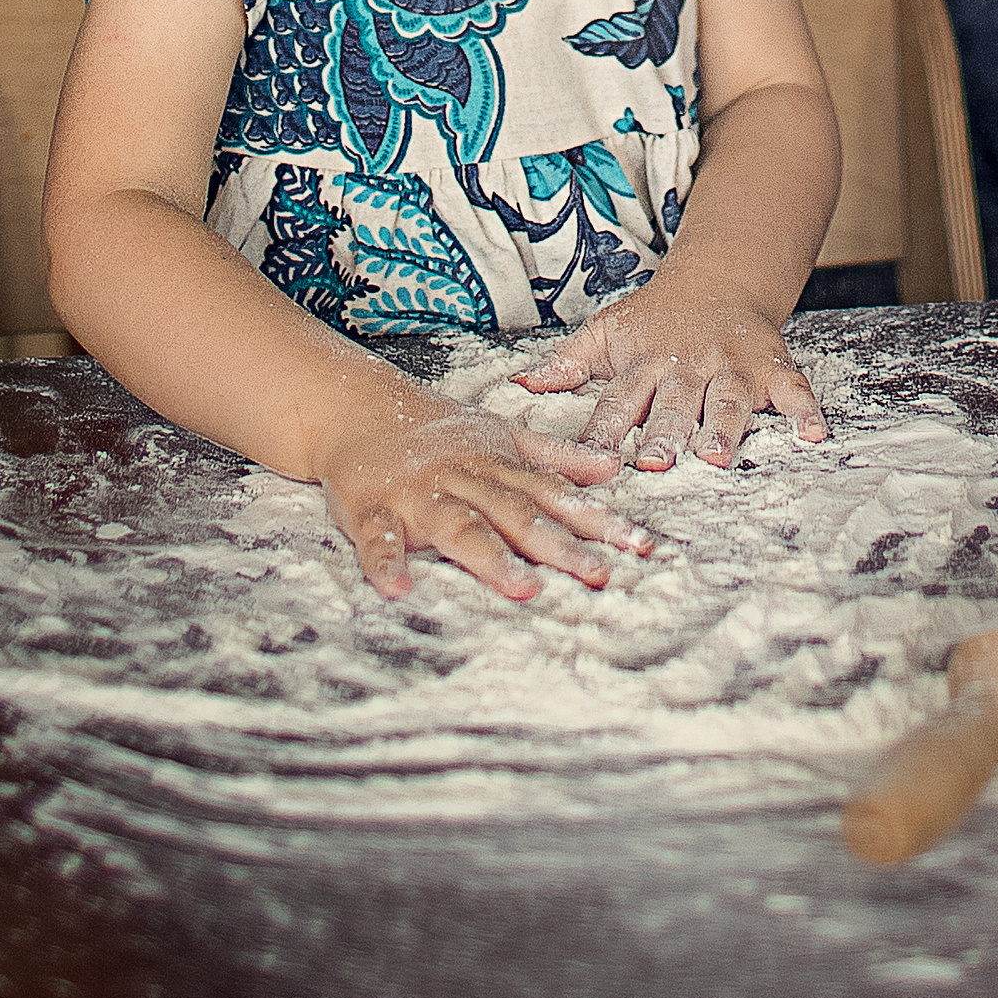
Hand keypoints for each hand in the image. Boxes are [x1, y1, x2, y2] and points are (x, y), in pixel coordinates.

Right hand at [314, 390, 655, 603]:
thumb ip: (554, 457)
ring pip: (458, 525)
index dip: (596, 519)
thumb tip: (612, 468)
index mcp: (496, 464)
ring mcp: (418, 494)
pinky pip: (378, 538)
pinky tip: (398, 589)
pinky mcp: (371, 509)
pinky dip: (385, 562)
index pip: (553, 494)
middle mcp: (463, 478)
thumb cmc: (436, 431)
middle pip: (515, 513)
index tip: (637, 545)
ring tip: (521, 590)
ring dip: (489, 557)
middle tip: (599, 575)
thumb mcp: (500, 436)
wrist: (359, 407)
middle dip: (558, 545)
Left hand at [514, 279, 828, 469]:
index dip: (603, 429)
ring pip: (726, 399)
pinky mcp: (770, 365)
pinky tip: (813, 435)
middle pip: (672, 403)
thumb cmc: (655, 321)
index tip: (588, 459)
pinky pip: (793, 389)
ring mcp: (730, 366)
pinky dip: (804, 410)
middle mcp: (686, 365)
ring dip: (723, 427)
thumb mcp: (607, 334)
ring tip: (716, 455)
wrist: (718, 279)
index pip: (617, 399)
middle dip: (663, 434)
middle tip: (654, 462)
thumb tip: (517, 387)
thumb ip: (566, 363)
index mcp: (642, 362)